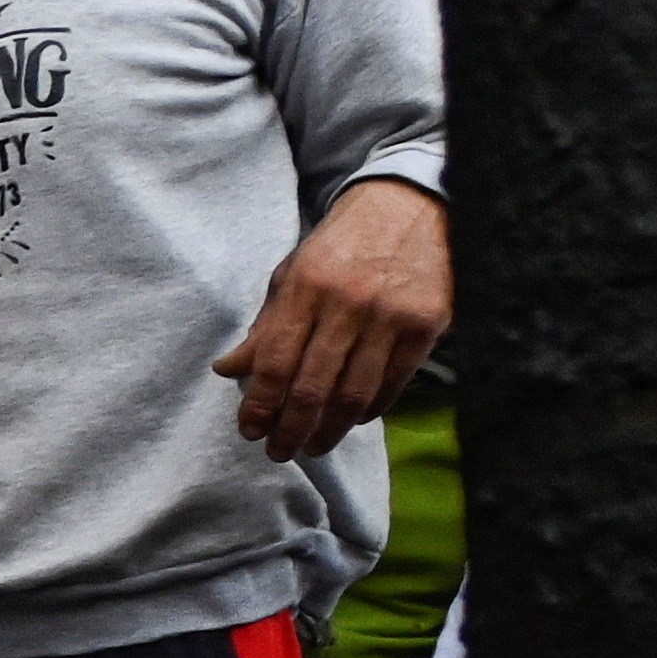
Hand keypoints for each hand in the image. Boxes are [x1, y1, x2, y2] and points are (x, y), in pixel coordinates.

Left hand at [215, 175, 449, 458]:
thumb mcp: (293, 273)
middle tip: (279, 452)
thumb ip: (266, 324)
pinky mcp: (427, 325)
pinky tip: (351, 420)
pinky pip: (393, 383)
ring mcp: (391, 316)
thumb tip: (229, 370)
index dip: (259, 404)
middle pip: (313, 387)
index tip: (249, 430)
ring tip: (313, 447)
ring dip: (329, 430)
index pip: (274, 361)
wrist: (411, 206)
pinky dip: (370, 409)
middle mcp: (348, 304)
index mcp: (306, 287)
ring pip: (354, 393)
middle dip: (291, 429)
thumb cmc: (343, 244)